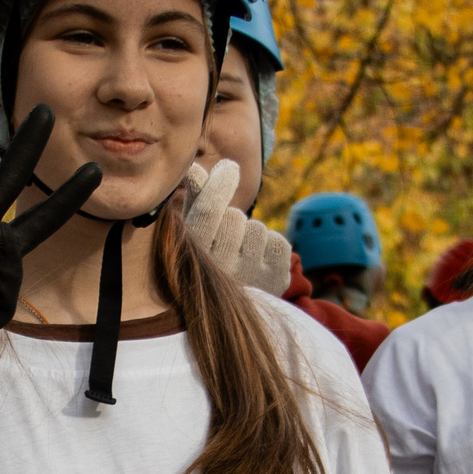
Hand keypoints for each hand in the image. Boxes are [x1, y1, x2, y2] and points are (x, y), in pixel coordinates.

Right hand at [181, 162, 293, 296]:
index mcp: (193, 256)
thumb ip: (196, 197)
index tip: (229, 167)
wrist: (229, 306)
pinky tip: (259, 260)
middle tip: (227, 237)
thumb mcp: (194, 228)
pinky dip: (271, 245)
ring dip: (252, 234)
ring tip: (241, 252)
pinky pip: (279, 244)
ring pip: (257, 230)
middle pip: (235, 218)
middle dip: (233, 218)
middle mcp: (219, 272)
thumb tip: (193, 167)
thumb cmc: (209, 253)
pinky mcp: (274, 283)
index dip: (219, 184)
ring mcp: (248, 280)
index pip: (209, 212)